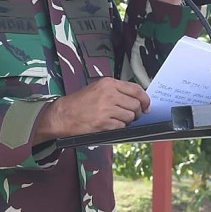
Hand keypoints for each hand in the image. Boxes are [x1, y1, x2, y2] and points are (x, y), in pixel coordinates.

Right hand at [33, 78, 149, 142]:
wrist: (63, 115)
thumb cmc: (79, 102)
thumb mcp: (98, 88)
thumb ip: (116, 91)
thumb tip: (137, 99)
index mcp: (109, 83)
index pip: (136, 90)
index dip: (145, 99)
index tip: (147, 105)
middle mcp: (109, 94)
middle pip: (136, 105)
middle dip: (137, 112)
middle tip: (134, 116)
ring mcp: (106, 109)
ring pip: (130, 117)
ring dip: (127, 121)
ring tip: (117, 120)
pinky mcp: (103, 123)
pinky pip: (121, 127)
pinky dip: (119, 128)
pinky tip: (111, 125)